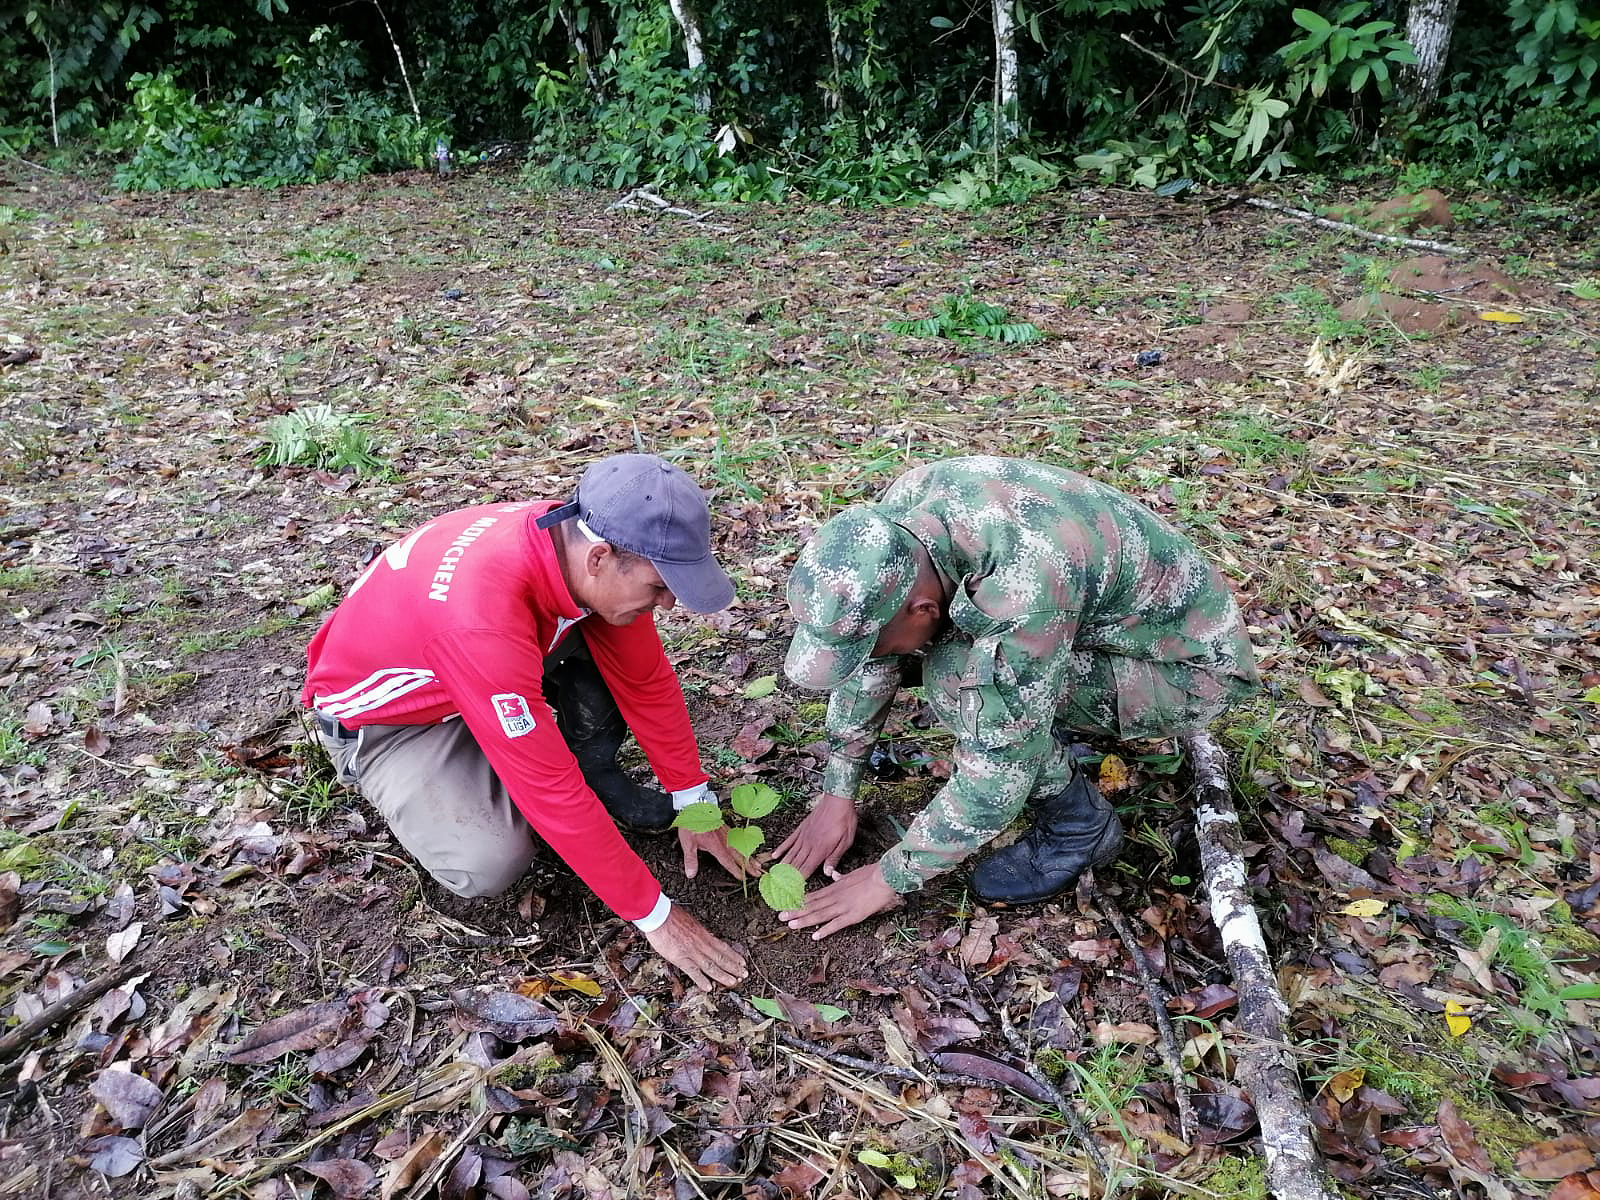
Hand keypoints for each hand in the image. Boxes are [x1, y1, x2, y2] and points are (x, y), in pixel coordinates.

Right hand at [642, 906, 747, 988]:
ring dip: (723, 975)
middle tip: (745, 975)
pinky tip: (709, 988)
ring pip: (712, 966)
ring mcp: (693, 952)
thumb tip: (705, 936)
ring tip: (733, 982)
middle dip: (734, 967)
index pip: (723, 947)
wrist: (659, 915)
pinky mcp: (681, 958)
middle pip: (721, 958)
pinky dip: (702, 980)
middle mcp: (702, 944)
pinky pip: (693, 972)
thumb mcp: (692, 922)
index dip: (734, 956)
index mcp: (704, 935)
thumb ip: (699, 932)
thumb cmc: (672, 916)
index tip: (742, 962)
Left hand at [680, 826, 763, 881]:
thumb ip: (691, 859)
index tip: (742, 878)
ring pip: (742, 848)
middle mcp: (724, 840)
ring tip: (758, 865)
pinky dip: (747, 846)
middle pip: (738, 855)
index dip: (735, 870)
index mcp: (715, 845)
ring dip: (750, 857)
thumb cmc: (692, 824)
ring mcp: (727, 834)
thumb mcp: (687, 843)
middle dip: (748, 866)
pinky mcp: (727, 828)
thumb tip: (691, 873)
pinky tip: (750, 848)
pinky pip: (740, 839)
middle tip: (757, 873)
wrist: (695, 806)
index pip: (727, 861)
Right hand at [770, 793, 856, 878]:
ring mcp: (803, 836)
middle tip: (777, 886)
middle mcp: (809, 845)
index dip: (798, 881)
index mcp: (820, 851)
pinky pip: (789, 841)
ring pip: (790, 854)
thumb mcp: (845, 842)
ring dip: (782, 866)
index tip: (791, 890)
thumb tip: (827, 873)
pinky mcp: (801, 829)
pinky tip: (774, 855)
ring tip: (774, 876)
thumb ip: (834, 858)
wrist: (837, 801)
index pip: (806, 869)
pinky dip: (781, 848)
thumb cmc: (844, 821)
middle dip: (786, 877)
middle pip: (795, 864)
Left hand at [779, 862, 900, 940]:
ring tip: (791, 925)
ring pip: (820, 915)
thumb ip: (841, 877)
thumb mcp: (852, 874)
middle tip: (781, 917)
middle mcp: (835, 897)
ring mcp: (843, 906)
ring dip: (805, 920)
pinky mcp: (853, 915)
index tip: (787, 905)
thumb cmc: (871, 874)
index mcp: (835, 888)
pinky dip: (826, 930)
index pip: (813, 896)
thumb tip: (834, 875)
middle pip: (812, 905)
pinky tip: (815, 936)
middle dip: (796, 911)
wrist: (884, 877)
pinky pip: (836, 924)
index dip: (799, 901)